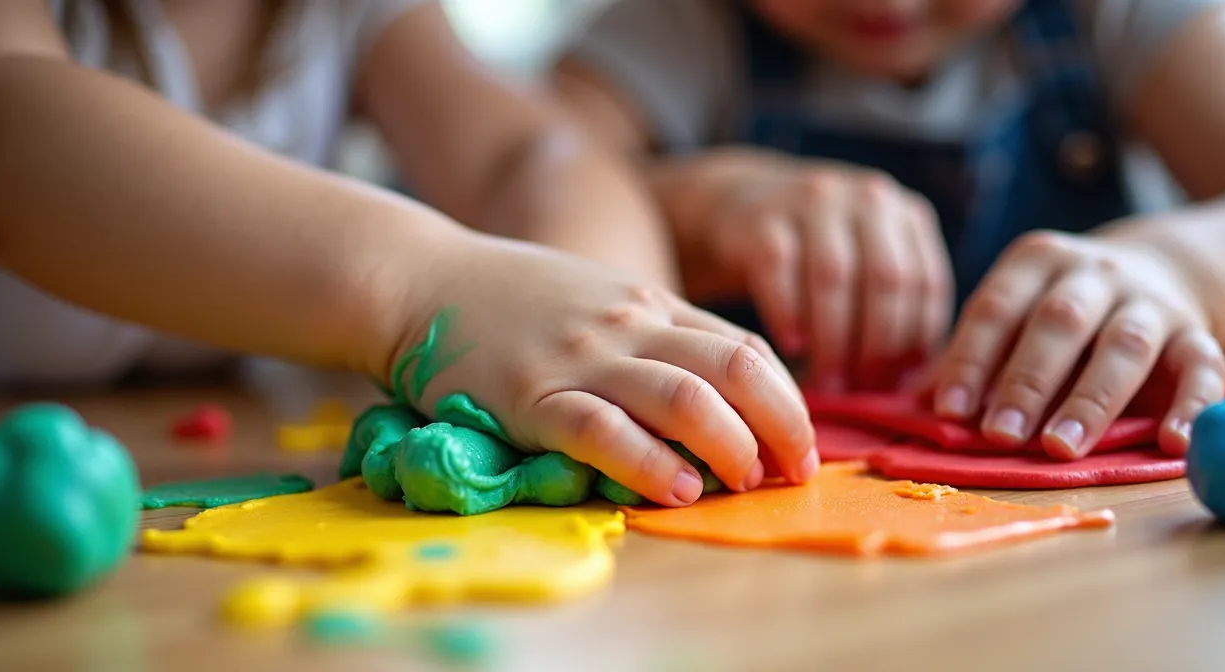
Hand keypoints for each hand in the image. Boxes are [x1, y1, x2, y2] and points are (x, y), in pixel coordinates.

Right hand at [387, 233, 817, 506]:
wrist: (425, 279)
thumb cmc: (516, 299)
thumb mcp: (601, 298)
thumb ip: (656, 334)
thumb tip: (719, 390)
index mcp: (651, 304)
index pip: (745, 350)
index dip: (787, 402)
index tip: (799, 447)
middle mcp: (629, 326)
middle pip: (736, 372)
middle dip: (782, 427)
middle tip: (793, 474)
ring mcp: (582, 359)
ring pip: (686, 400)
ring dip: (732, 449)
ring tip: (745, 483)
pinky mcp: (534, 397)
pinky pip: (605, 431)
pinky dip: (650, 465)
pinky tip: (677, 490)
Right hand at [675, 149, 952, 390]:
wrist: (737, 209)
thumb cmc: (814, 255)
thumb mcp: (866, 261)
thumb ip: (895, 305)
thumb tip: (913, 382)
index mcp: (905, 214)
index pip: (926, 283)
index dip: (915, 341)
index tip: (896, 385)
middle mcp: (867, 199)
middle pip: (886, 280)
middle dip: (875, 346)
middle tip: (858, 389)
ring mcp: (814, 202)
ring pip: (834, 277)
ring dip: (832, 340)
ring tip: (826, 381)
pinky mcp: (763, 219)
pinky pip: (780, 272)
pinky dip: (788, 315)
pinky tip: (791, 346)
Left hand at [927, 231, 1224, 458]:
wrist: (1158, 271)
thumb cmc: (1060, 312)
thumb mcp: (1014, 316)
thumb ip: (970, 356)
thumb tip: (913, 406)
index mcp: (1035, 261)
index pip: (995, 309)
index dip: (970, 360)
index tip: (949, 411)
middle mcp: (1093, 273)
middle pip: (1058, 324)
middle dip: (1026, 382)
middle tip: (999, 435)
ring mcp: (1149, 300)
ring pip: (1124, 346)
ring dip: (1091, 400)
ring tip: (1061, 448)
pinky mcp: (1197, 332)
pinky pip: (1202, 366)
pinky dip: (1191, 405)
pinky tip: (1171, 443)